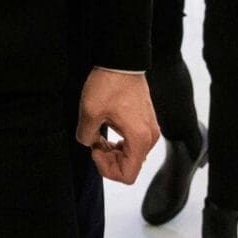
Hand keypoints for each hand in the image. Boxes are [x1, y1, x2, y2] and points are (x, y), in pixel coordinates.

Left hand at [76, 68, 159, 184]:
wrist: (122, 62)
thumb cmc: (109, 84)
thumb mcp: (90, 112)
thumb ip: (86, 136)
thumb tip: (89, 143)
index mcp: (140, 139)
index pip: (127, 175)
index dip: (106, 170)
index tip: (95, 150)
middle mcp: (150, 138)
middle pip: (130, 166)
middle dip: (108, 160)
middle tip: (93, 143)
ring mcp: (150, 129)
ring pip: (132, 155)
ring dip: (113, 152)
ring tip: (98, 137)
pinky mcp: (146, 122)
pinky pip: (134, 143)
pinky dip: (119, 143)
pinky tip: (106, 130)